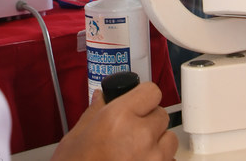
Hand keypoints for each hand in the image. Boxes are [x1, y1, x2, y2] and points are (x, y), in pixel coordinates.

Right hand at [52, 82, 176, 160]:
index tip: (138, 103)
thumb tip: (101, 98)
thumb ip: (94, 114)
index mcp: (118, 117)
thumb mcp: (75, 138)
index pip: (151, 92)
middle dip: (148, 122)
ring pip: (169, 140)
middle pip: (161, 116)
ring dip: (157, 144)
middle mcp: (140, 135)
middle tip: (129, 133)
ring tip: (134, 153)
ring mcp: (152, 159)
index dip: (143, 98)